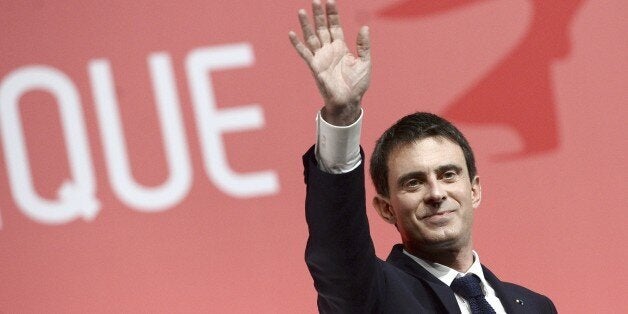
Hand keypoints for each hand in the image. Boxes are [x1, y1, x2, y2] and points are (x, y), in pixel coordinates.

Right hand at [289, 0, 370, 125]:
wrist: (349, 101)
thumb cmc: (357, 84)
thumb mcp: (365, 62)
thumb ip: (364, 45)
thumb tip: (365, 27)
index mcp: (341, 48)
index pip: (335, 26)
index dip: (332, 14)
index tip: (330, 1)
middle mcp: (329, 50)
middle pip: (322, 28)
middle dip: (319, 15)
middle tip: (315, 1)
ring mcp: (321, 58)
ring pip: (312, 37)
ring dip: (306, 25)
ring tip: (302, 11)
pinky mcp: (315, 67)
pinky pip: (304, 53)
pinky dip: (298, 44)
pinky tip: (292, 33)